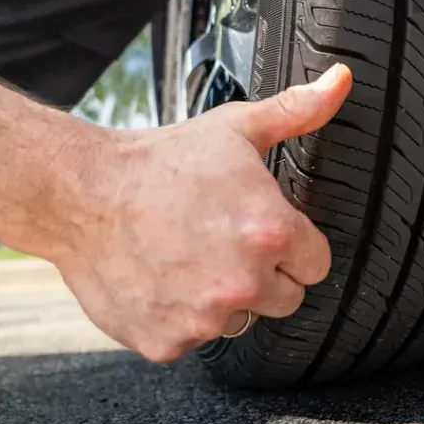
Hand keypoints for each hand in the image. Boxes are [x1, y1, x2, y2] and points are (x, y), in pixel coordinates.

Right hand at [56, 64, 351, 362]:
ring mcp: (203, 317)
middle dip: (265, 274)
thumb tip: (340, 82)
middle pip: (285, 297)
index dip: (294, 246)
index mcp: (271, 232)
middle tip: (224, 240)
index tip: (266, 232)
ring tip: (190, 256)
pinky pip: (192, 337)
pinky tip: (163, 278)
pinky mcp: (167, 341)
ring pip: (239, 319)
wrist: (83, 192)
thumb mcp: (238, 127)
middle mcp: (243, 282)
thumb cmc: (161, 162)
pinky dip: (179, 317)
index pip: (316, 264)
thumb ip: (299, 111)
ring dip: (223, 298)